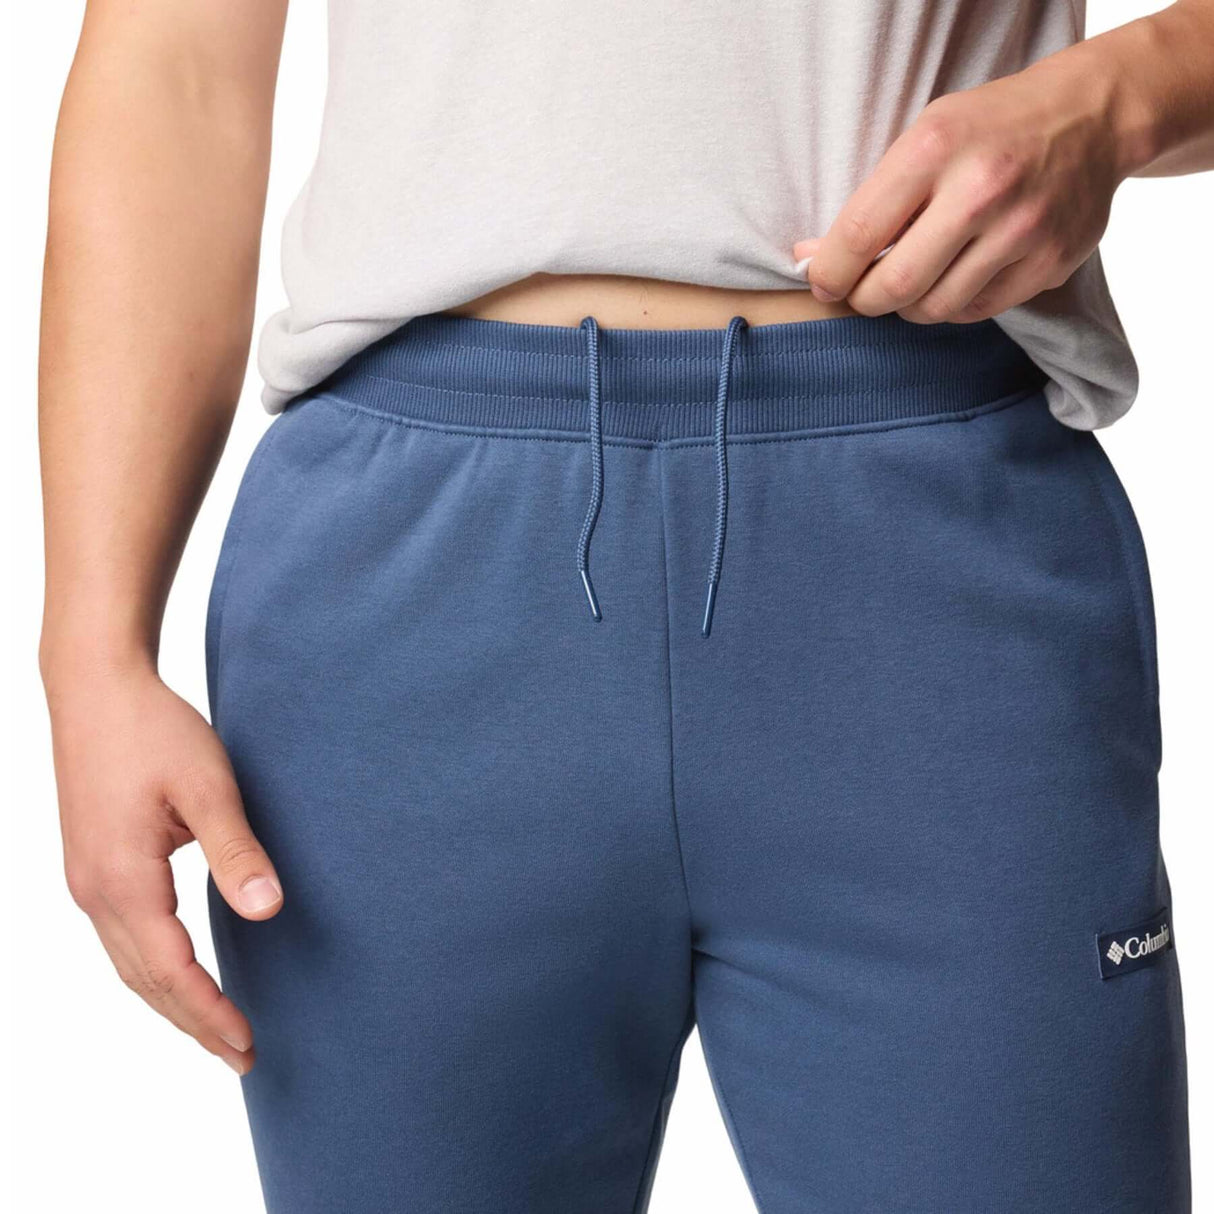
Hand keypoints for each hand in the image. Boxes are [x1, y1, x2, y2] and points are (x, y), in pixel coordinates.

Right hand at [46, 664, 281, 1073]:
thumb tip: (268, 911)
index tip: (247, 1043)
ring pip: (129, 965)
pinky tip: (179, 974)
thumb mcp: (207, 787)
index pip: (171, 972)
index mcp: (122, 881)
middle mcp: (94, 892)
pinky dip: (153, 970)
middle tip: (242, 1055)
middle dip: (193, 1023)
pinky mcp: (91, 865)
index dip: (210, 1012)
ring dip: (172, 1002)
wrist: (95, 687)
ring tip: (215, 1029)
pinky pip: (121, 940)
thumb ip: (237, 851)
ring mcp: (86, 880)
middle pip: (146, 982)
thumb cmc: (153, 730)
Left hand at [794, 54, 1128, 323]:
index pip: (858, 235)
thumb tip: (810, 259)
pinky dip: (952, 305)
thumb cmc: (989, 129)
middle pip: (895, 285)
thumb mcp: (925, 135)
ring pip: (935, 308)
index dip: (828, 273)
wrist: (1091, 116)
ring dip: (908, 307)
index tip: (822, 282)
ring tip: (911, 281)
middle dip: (864, 300)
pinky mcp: (1050, 262)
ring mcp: (1022, 228)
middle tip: (861, 294)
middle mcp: (982, 188)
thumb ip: (871, 199)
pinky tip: (954, 278)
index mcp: (936, 147)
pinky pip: (976, 311)